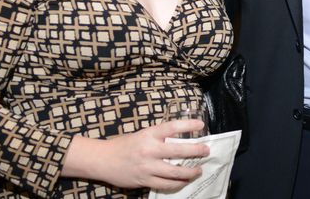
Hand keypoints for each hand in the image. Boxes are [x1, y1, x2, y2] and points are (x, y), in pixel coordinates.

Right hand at [63, 119, 208, 190]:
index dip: (188, 125)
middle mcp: (149, 150)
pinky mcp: (144, 180)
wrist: (103, 160)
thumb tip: (179, 140)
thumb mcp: (142, 135)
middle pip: (178, 150)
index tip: (201, 125)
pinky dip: (178, 183)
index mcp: (148, 135)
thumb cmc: (124, 145)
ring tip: (198, 170)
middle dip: (196, 151)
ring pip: (175, 171)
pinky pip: (166, 184)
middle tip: (206, 151)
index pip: (172, 127)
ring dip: (190, 172)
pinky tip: (184, 181)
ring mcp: (147, 167)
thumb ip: (158, 138)